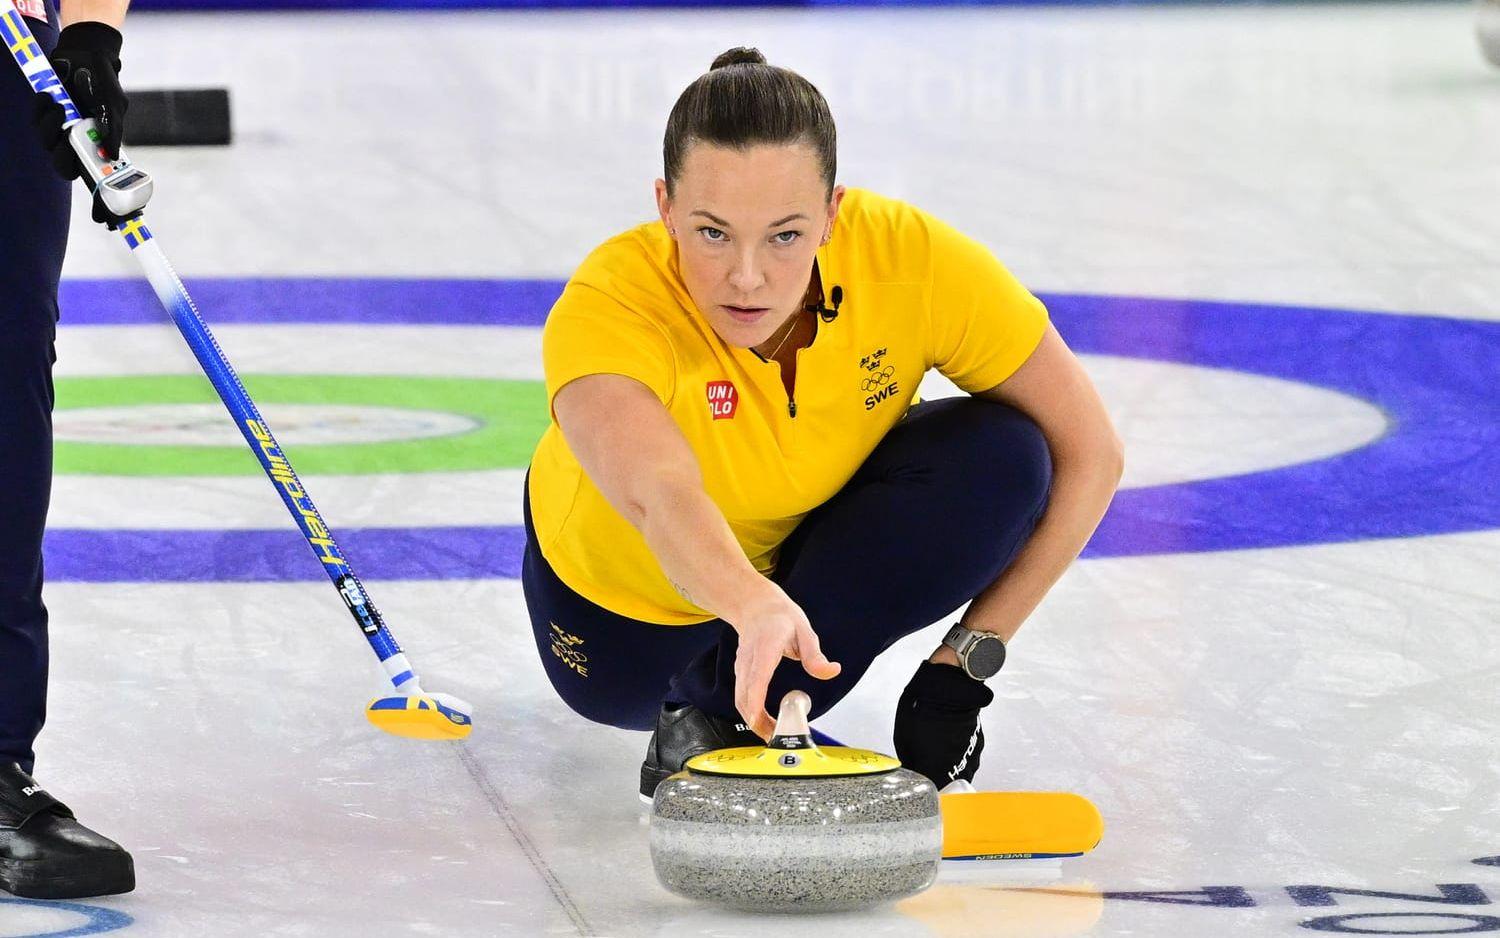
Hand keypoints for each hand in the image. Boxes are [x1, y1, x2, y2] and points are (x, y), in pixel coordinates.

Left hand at [32, 21, 130, 225]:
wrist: (85, 54)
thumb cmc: (104, 84)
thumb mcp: (116, 108)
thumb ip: (114, 133)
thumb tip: (113, 157)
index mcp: (99, 148)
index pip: (100, 182)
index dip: (102, 204)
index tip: (105, 220)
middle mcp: (78, 144)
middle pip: (66, 170)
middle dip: (65, 158)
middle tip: (70, 141)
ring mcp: (61, 131)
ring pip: (48, 147)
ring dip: (51, 130)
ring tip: (61, 109)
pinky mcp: (45, 115)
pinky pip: (37, 124)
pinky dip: (42, 112)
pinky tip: (51, 99)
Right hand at [728, 586, 841, 739]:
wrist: (755, 606)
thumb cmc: (779, 617)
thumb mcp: (804, 630)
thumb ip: (815, 655)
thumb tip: (831, 671)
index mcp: (765, 647)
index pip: (757, 677)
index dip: (755, 700)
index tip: (759, 718)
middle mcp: (749, 659)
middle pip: (745, 696)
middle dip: (757, 721)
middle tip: (776, 737)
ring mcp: (742, 667)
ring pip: (740, 700)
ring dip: (754, 721)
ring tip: (774, 734)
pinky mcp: (741, 673)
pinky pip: (742, 697)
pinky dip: (751, 713)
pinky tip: (766, 721)